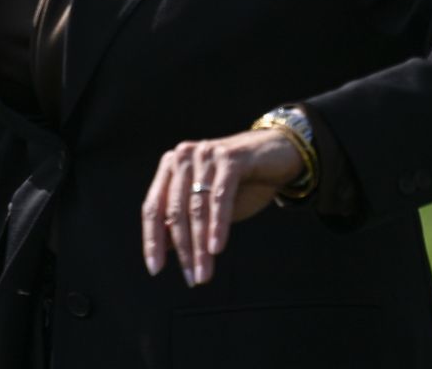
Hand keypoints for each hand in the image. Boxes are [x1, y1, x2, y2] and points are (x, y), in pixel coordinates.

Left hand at [140, 128, 303, 285]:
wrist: (279, 154)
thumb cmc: (240, 184)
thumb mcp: (209, 206)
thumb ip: (186, 221)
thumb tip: (167, 251)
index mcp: (170, 168)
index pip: (153, 207)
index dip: (152, 240)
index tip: (156, 269)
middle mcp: (182, 157)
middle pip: (174, 211)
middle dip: (182, 250)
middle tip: (191, 278)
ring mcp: (204, 155)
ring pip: (196, 208)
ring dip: (200, 245)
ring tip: (204, 272)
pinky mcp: (229, 158)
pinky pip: (219, 197)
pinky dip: (218, 225)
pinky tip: (217, 247)